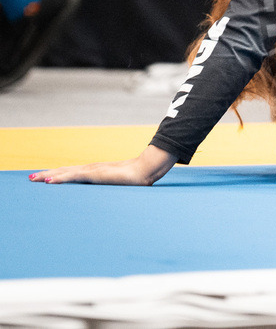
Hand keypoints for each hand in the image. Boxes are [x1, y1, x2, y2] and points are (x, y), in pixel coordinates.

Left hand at [28, 145, 176, 185]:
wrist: (146, 170)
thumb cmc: (136, 179)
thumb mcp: (119, 187)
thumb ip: (113, 190)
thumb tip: (112, 204)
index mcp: (95, 172)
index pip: (71, 173)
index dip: (57, 175)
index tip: (44, 178)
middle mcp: (90, 169)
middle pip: (64, 171)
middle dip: (47, 174)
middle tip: (30, 178)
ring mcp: (92, 171)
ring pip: (65, 173)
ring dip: (48, 175)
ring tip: (33, 179)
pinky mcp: (95, 174)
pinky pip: (73, 176)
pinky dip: (60, 178)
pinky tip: (49, 181)